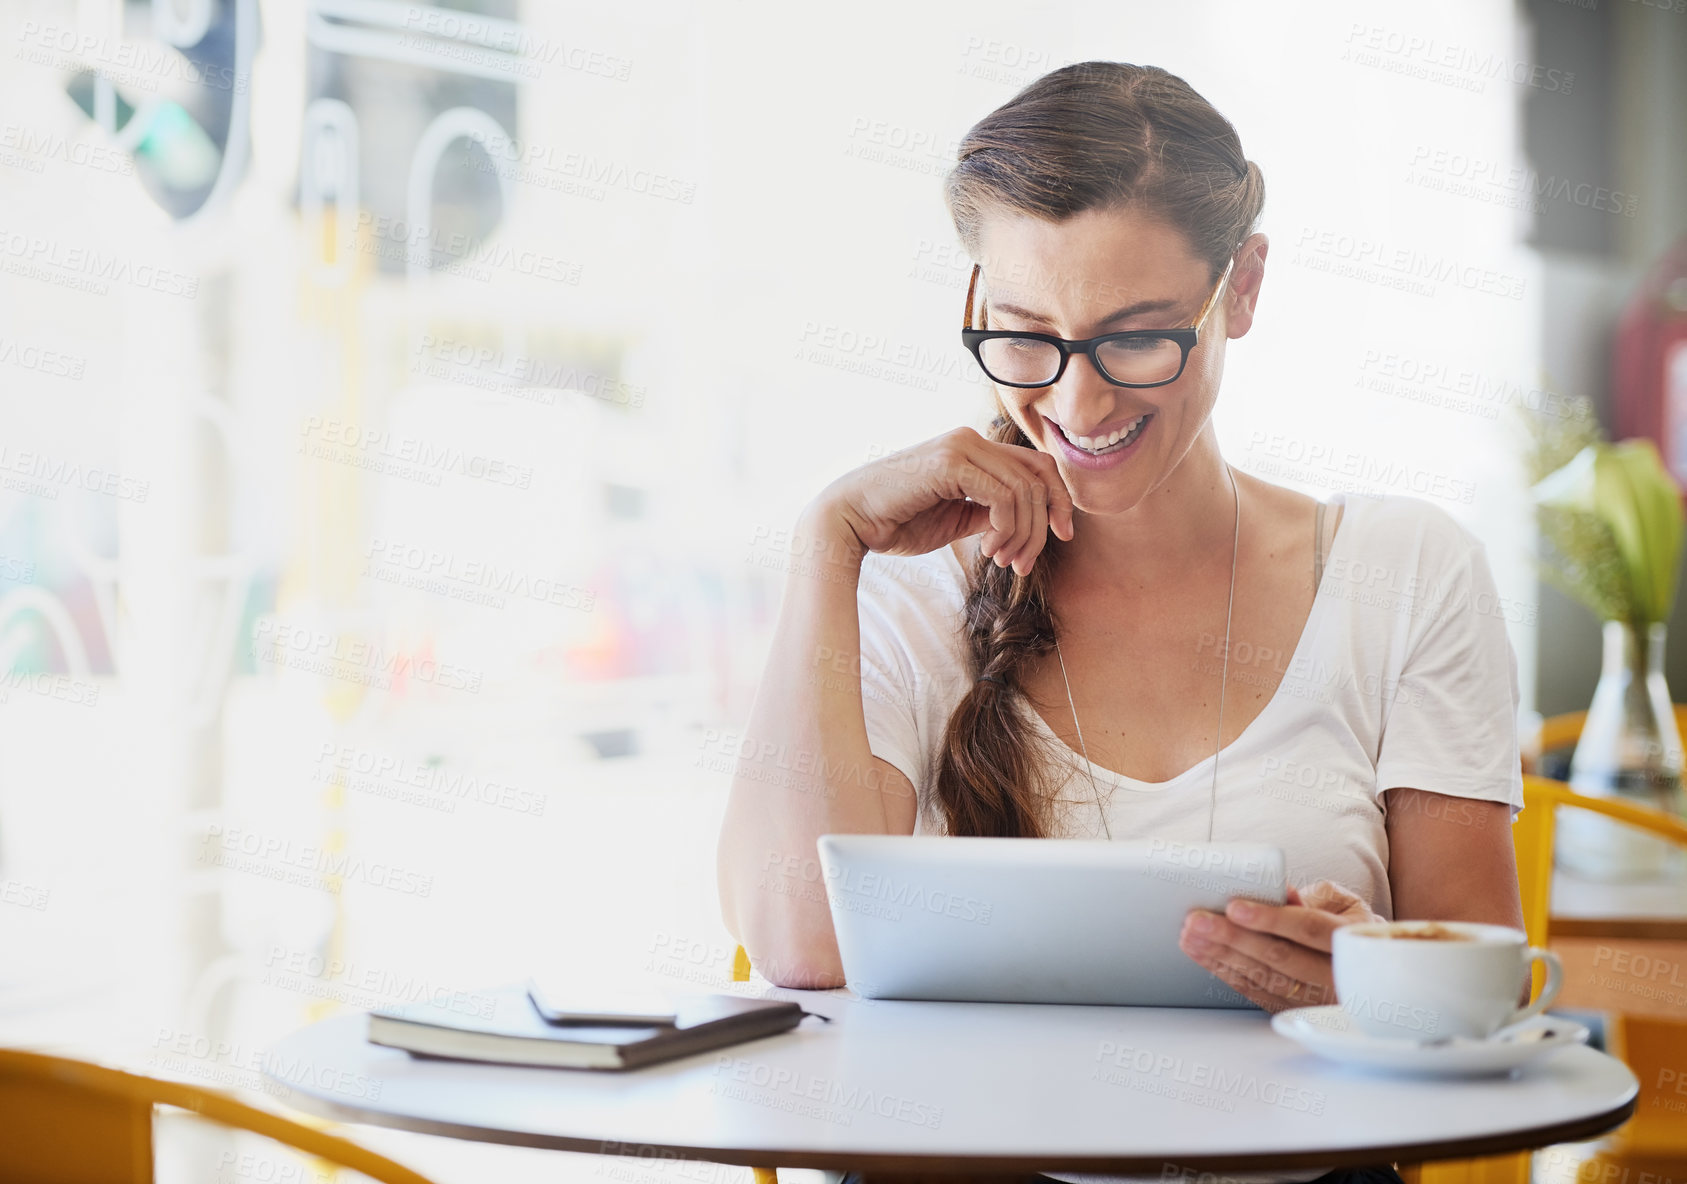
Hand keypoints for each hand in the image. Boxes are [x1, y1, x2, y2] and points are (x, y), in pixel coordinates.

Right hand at [811, 426, 1074, 575]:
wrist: (849, 522)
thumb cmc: (896, 522)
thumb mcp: (957, 519)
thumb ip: (989, 512)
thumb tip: (1024, 522)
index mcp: (973, 449)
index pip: (1038, 466)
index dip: (1059, 500)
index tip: (1062, 536)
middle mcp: (971, 439)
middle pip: (1040, 476)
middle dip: (1044, 524)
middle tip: (1024, 564)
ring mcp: (961, 446)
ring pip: (1025, 489)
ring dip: (1022, 534)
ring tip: (1002, 560)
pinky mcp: (951, 462)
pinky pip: (1003, 495)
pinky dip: (1005, 527)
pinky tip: (987, 549)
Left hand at [1177, 880, 1382, 1013]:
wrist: (1374, 969)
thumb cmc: (1349, 925)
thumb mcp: (1343, 903)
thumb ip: (1312, 896)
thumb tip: (1280, 892)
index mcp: (1352, 941)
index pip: (1309, 928)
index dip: (1271, 918)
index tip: (1234, 907)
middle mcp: (1336, 975)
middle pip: (1280, 957)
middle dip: (1233, 938)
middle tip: (1197, 921)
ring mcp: (1316, 999)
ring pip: (1265, 979)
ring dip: (1222, 957)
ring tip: (1191, 937)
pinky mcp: (1296, 1010)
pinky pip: (1258, 993)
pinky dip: (1228, 974)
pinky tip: (1205, 957)